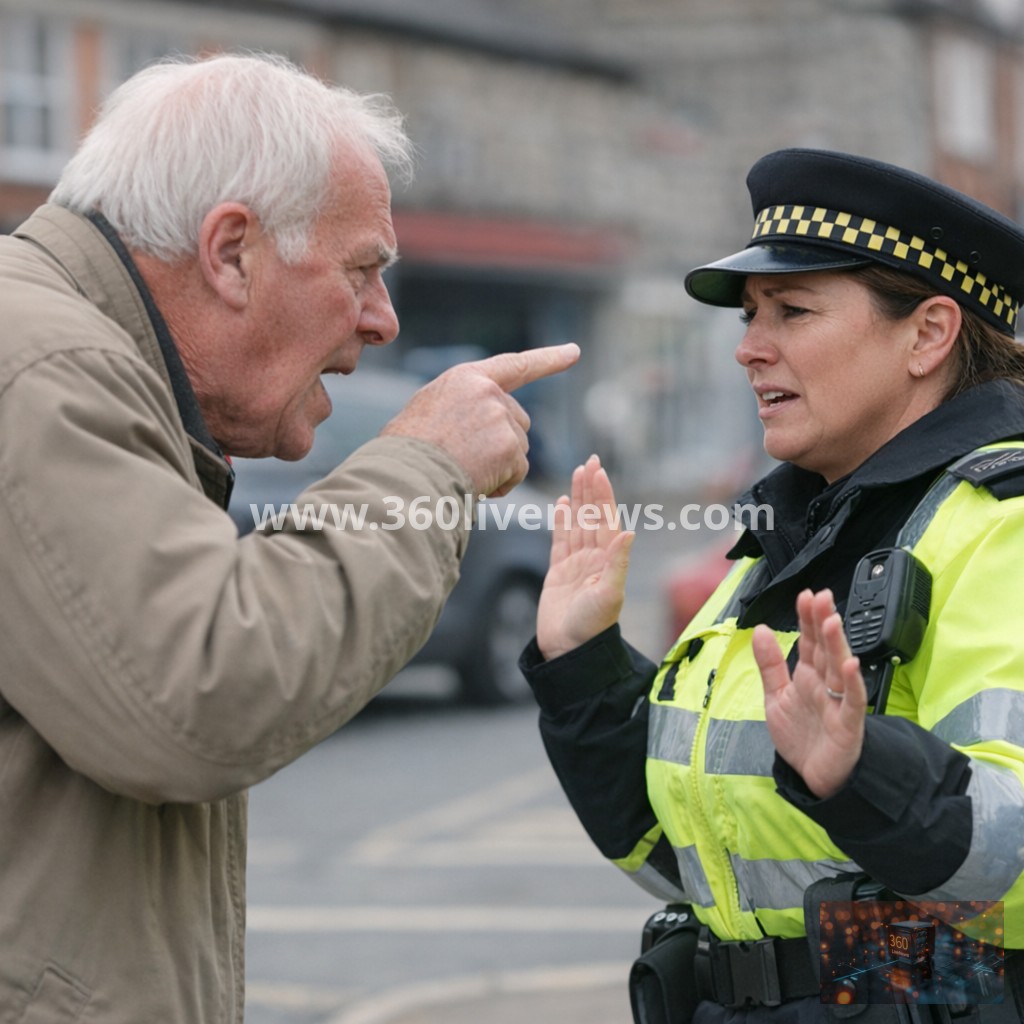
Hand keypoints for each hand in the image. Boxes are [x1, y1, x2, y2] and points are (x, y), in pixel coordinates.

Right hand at [381, 343, 579, 497]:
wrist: (404, 475)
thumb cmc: (405, 452)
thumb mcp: (429, 411)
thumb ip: (461, 407)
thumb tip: (477, 426)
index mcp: (466, 379)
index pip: (515, 365)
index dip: (547, 359)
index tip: (574, 352)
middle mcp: (488, 392)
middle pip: (518, 421)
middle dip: (503, 444)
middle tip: (467, 460)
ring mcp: (500, 418)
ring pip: (519, 448)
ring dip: (500, 466)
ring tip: (464, 470)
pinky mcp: (509, 446)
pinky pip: (518, 471)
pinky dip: (502, 484)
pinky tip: (475, 483)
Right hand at [536, 454, 634, 660]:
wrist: (569, 651)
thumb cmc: (592, 628)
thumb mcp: (609, 594)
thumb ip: (617, 562)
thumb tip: (628, 531)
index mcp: (608, 560)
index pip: (605, 519)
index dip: (602, 494)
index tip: (598, 471)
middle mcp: (594, 558)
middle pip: (592, 515)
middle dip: (591, 488)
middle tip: (590, 461)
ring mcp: (576, 564)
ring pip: (577, 523)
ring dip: (578, 498)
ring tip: (577, 474)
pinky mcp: (558, 572)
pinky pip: (560, 540)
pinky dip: (562, 521)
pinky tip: (563, 503)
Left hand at [752, 588, 866, 797]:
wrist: (813, 776)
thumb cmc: (801, 736)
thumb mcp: (775, 696)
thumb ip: (769, 663)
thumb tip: (760, 629)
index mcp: (808, 676)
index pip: (809, 641)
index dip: (807, 619)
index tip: (806, 595)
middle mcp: (824, 685)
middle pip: (825, 649)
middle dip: (823, 622)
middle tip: (822, 597)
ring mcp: (837, 702)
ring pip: (839, 668)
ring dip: (837, 645)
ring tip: (832, 621)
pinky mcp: (847, 725)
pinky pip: (852, 701)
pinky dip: (852, 683)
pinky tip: (850, 665)